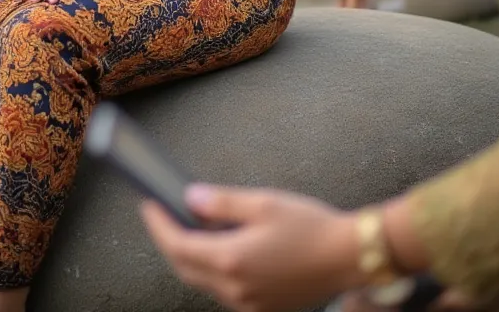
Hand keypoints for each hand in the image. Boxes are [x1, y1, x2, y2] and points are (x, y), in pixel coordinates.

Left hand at [142, 185, 359, 311]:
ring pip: (202, 282)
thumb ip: (222, 202)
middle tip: (161, 215)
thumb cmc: (311, 226)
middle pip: (184, 268)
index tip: (148, 205)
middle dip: (168, 241)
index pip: (178, 245)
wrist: (349, 258)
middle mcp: (235, 289)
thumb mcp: (263, 203)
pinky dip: (211, 270)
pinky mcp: (261, 309)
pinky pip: (223, 291)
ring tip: (186, 227)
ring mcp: (248, 305)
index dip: (158, 225)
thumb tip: (190, 198)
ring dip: (188, 257)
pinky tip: (217, 248)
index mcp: (232, 260)